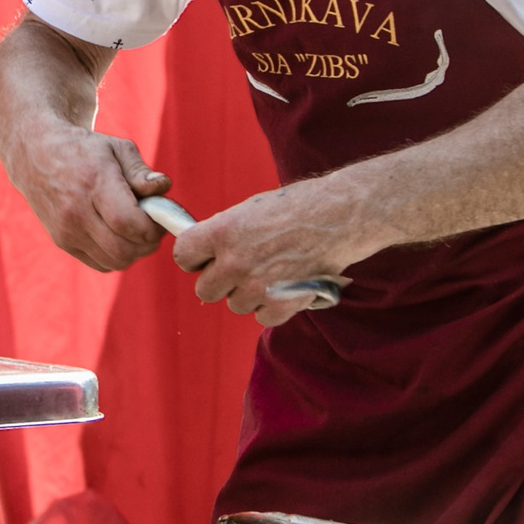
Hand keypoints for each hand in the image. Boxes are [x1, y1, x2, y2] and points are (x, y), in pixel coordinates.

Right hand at [15, 121, 168, 271]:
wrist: (36, 154)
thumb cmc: (84, 150)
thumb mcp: (117, 148)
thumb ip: (142, 171)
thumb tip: (162, 188)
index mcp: (93, 183)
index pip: (128, 223)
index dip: (152, 228)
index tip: (160, 219)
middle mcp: (75, 211)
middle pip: (122, 250)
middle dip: (147, 243)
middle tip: (153, 227)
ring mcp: (66, 230)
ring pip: (114, 261)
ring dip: (134, 252)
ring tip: (136, 230)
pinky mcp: (62, 241)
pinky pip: (100, 263)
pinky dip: (116, 256)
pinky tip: (118, 236)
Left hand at [171, 180, 368, 327]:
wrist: (340, 216)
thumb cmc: (297, 206)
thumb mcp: (249, 210)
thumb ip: (224, 234)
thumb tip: (208, 251)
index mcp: (222, 233)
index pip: (183, 256)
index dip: (195, 257)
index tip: (205, 257)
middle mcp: (234, 263)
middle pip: (204, 290)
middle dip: (219, 281)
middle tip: (239, 268)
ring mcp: (257, 287)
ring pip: (235, 304)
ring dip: (247, 294)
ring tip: (270, 272)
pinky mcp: (281, 304)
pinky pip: (261, 317)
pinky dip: (271, 306)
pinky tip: (284, 286)